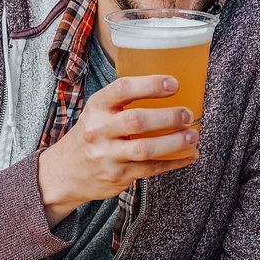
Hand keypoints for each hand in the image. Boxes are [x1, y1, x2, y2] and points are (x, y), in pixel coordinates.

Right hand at [38, 76, 198, 226]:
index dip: (151, 85)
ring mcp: (107, 155)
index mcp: (97, 107)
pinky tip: (189, 156)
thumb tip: (170, 89)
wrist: (65, 172)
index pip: (123, 89)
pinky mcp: (118, 176)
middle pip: (137, 121)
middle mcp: (99, 130)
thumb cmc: (92, 135)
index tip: (174, 84)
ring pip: (145, 149)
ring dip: (174, 142)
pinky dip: (174, 162)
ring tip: (193, 136)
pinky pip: (151, 169)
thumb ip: (125, 102)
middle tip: (188, 115)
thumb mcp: (98, 112)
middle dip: (168, 117)